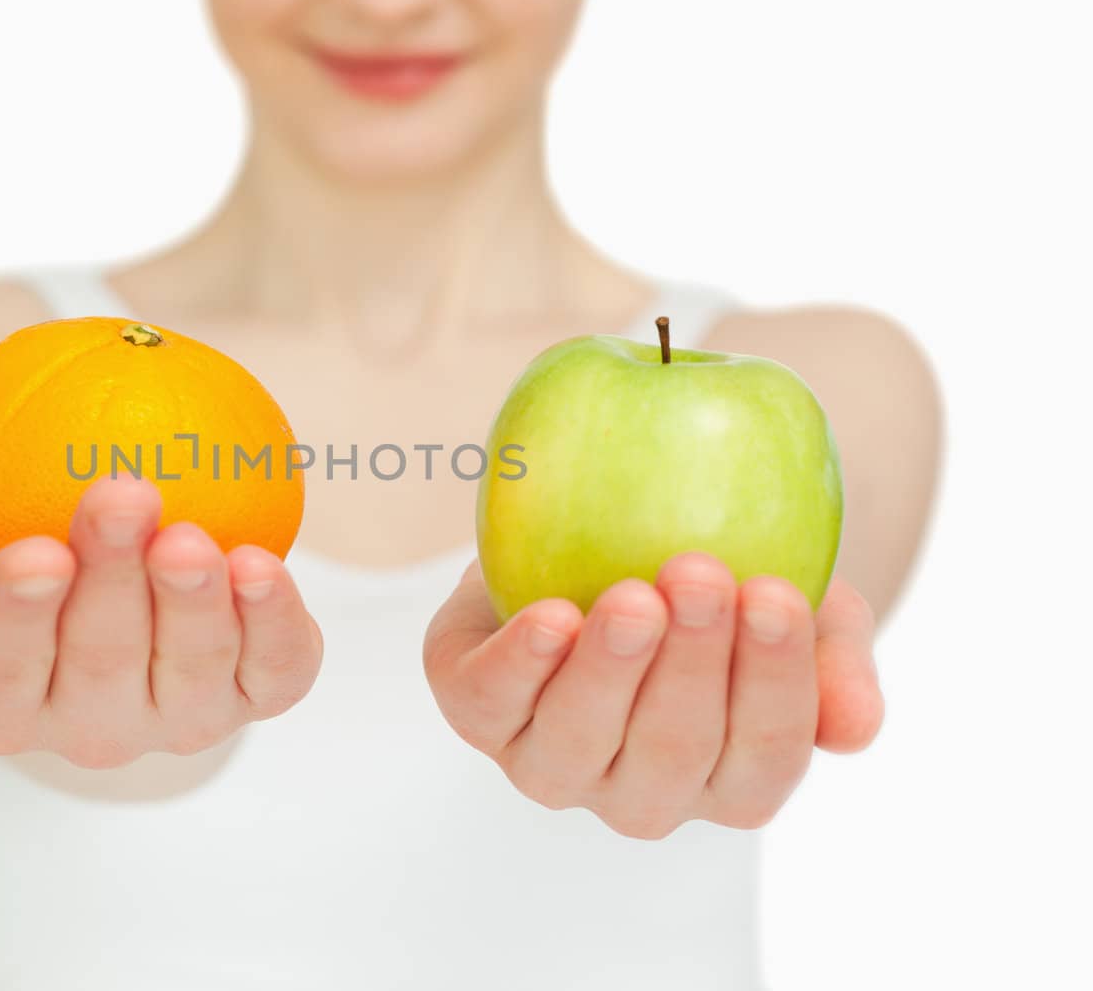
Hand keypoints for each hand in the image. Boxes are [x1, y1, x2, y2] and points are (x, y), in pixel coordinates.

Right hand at [0, 473, 322, 766]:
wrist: (93, 575)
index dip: (17, 616)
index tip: (35, 549)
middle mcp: (87, 730)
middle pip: (101, 662)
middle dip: (114, 580)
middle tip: (123, 493)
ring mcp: (175, 718)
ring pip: (191, 674)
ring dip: (196, 605)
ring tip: (193, 536)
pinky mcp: (250, 695)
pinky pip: (275, 672)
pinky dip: (276, 626)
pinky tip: (265, 565)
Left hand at [422, 553, 882, 838]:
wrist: (583, 541)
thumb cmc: (704, 588)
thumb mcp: (791, 607)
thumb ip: (834, 659)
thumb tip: (856, 727)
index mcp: (727, 782)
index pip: (764, 758)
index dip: (775, 684)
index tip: (776, 594)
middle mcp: (639, 793)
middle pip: (672, 751)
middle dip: (691, 664)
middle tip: (702, 574)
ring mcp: (552, 765)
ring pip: (579, 740)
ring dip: (609, 668)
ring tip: (632, 595)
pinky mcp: (478, 714)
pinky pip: (489, 705)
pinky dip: (519, 665)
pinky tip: (551, 618)